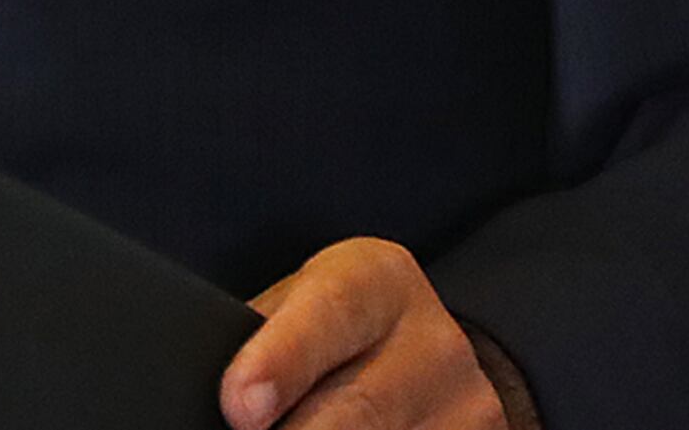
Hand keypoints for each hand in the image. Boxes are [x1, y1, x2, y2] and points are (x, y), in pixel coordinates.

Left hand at [220, 237, 521, 429]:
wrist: (437, 363)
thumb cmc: (339, 330)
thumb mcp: (304, 305)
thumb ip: (263, 338)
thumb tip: (221, 392)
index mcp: (379, 280)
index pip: (330, 315)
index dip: (283, 361)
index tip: (241, 406)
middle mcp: (434, 341)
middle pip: (359, 408)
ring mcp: (467, 407)